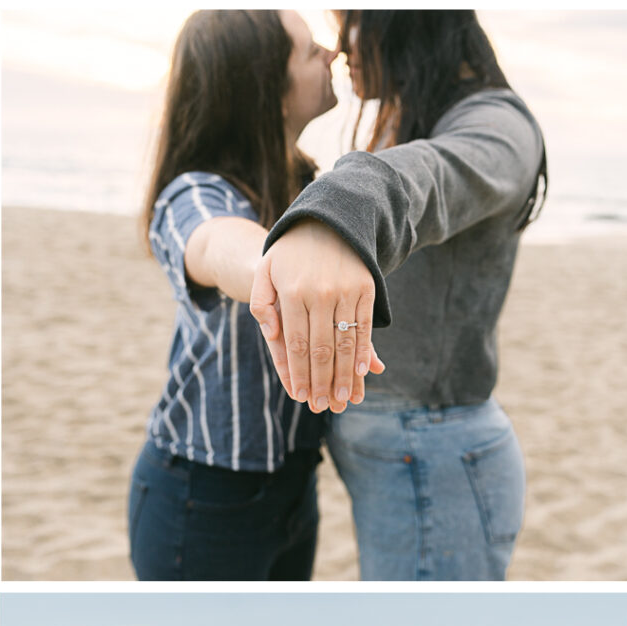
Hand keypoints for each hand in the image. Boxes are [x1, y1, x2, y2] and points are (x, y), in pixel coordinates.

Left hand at [250, 219, 384, 413]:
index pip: (296, 344)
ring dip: (344, 376)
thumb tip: (273, 335)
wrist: (327, 218)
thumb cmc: (290, 252)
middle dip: (321, 383)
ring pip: (345, 343)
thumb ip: (261, 303)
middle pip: (321, 349)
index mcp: (292, 293)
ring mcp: (345, 291)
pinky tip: (361, 373)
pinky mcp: (366, 288)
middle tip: (321, 406)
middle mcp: (319, 293)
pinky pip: (365, 327)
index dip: (299, 374)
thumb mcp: (265, 271)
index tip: (301, 397)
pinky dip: (363, 352)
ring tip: (342, 399)